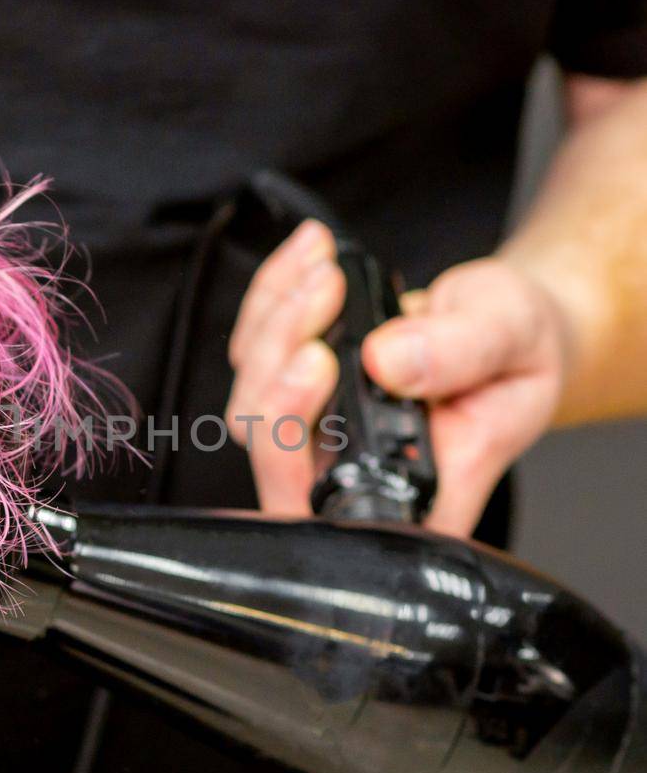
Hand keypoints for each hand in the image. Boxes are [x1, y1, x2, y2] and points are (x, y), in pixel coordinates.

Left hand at [226, 220, 572, 537]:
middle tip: (324, 298)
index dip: (294, 456)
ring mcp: (318, 437)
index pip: (330, 514)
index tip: (321, 365)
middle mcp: (359, 473)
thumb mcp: (515, 334)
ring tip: (328, 269)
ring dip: (276, 322)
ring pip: (252, 399)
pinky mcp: (293, 391)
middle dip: (279, 364)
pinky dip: (272, 297)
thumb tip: (388, 361)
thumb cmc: (520, 349)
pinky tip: (311, 258)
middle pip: (271, 449)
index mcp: (421, 493)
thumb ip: (462, 351)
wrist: (508, 327)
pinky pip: (252, 353)